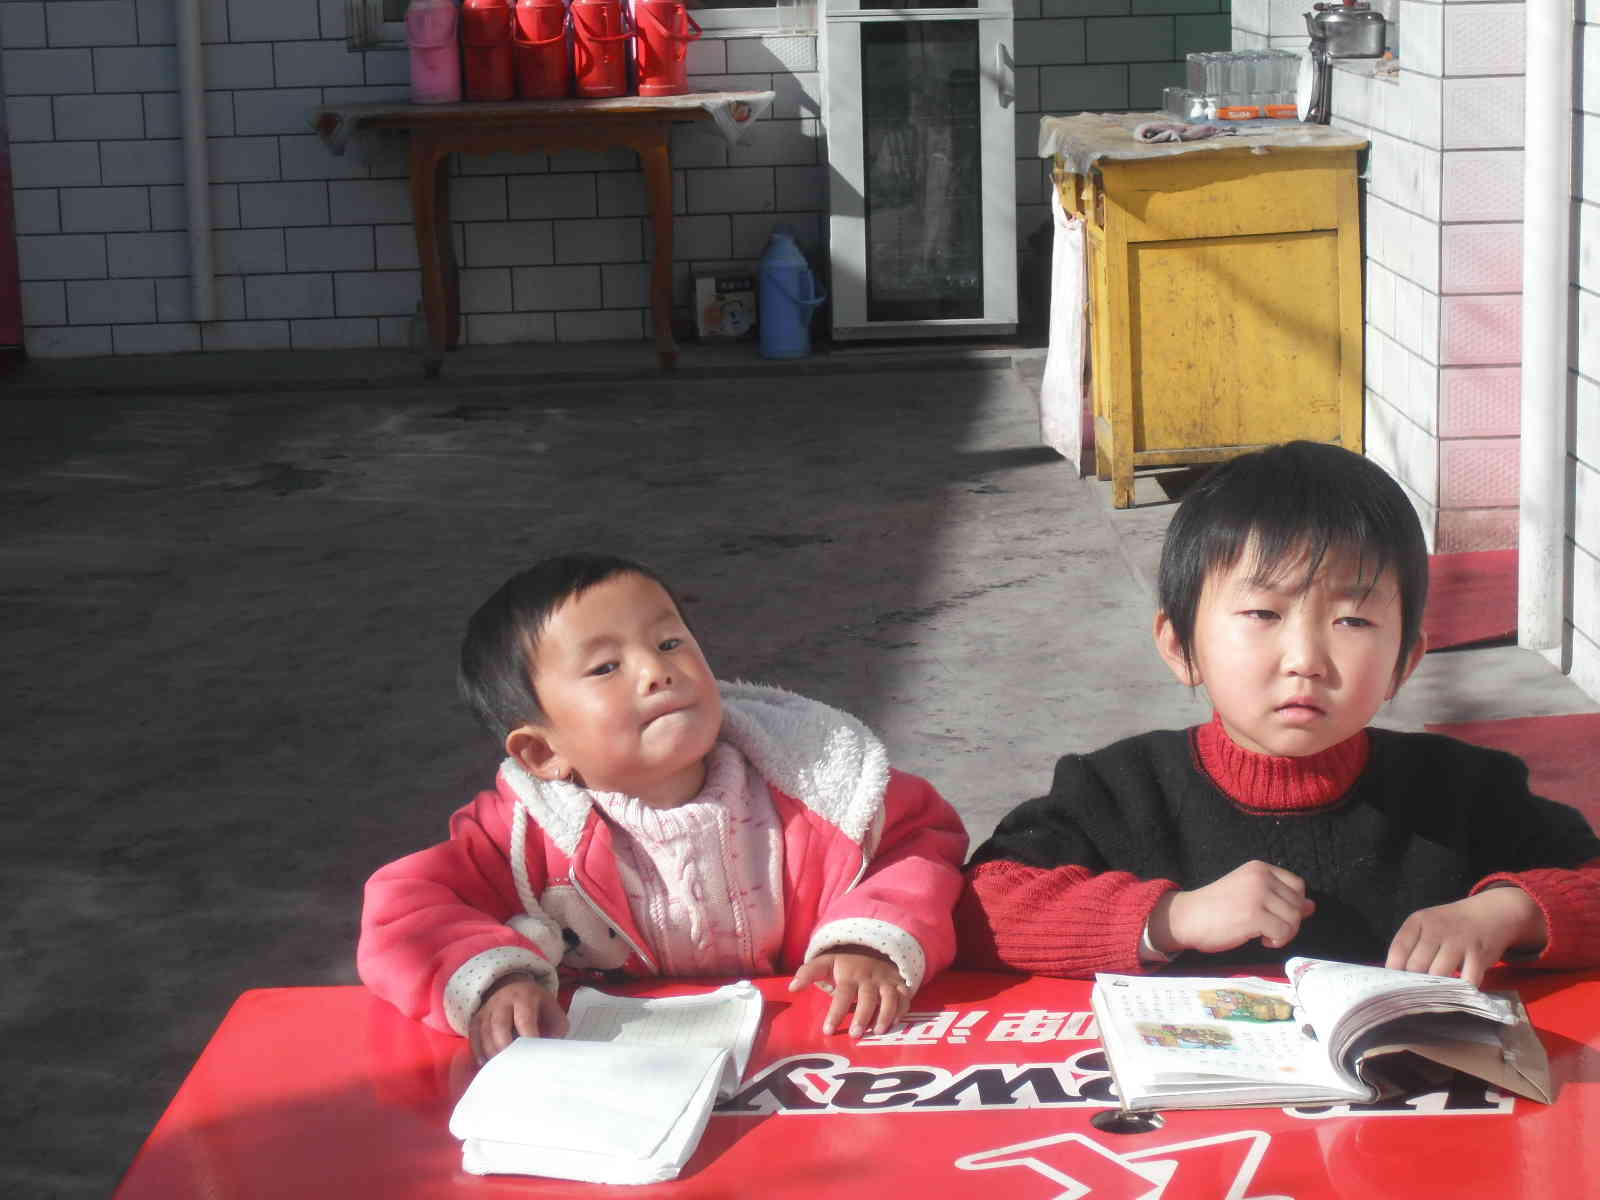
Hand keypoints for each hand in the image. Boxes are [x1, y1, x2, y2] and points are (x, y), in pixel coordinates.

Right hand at [469, 975, 568, 1063]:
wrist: (515, 987)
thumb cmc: (537, 1005)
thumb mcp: (552, 1010)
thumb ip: (555, 1030)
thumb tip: (550, 1052)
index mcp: (525, 997)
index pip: (525, 1019)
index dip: (527, 1037)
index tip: (532, 1057)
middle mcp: (503, 1001)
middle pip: (499, 1025)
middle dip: (505, 1047)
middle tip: (513, 1066)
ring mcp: (488, 1009)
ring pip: (484, 1032)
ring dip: (492, 1052)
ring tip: (501, 1069)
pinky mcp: (478, 1017)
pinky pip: (474, 1035)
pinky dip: (479, 1051)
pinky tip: (486, 1064)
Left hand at [788, 945, 910, 1036]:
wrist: (872, 949)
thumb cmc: (845, 965)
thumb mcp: (825, 964)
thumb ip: (807, 973)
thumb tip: (792, 987)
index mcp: (849, 975)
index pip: (842, 994)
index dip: (836, 1013)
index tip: (828, 1031)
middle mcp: (869, 978)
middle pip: (868, 998)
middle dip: (862, 1017)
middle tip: (854, 1035)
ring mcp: (886, 981)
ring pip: (890, 998)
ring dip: (885, 1015)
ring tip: (877, 1032)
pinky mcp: (899, 985)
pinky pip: (905, 998)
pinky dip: (901, 1011)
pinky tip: (893, 1024)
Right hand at [1149, 860, 1315, 955]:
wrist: (1187, 917)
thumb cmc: (1215, 907)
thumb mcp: (1248, 894)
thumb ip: (1278, 898)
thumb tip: (1311, 907)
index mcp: (1259, 868)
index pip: (1298, 885)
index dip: (1293, 904)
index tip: (1275, 915)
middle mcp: (1260, 877)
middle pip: (1298, 903)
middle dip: (1289, 922)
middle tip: (1269, 929)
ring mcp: (1257, 895)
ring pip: (1294, 919)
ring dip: (1284, 933)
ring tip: (1265, 935)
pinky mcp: (1254, 916)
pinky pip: (1283, 932)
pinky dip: (1277, 941)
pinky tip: (1261, 940)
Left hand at [1385, 886, 1545, 985]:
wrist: (1489, 913)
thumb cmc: (1451, 925)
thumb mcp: (1426, 925)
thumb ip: (1411, 946)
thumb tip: (1395, 975)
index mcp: (1418, 921)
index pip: (1398, 950)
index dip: (1394, 971)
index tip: (1393, 985)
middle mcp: (1436, 929)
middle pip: (1416, 966)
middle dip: (1414, 983)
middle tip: (1415, 995)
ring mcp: (1458, 941)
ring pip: (1438, 974)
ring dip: (1435, 988)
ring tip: (1433, 996)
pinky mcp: (1478, 955)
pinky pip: (1466, 980)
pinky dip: (1460, 990)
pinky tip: (1456, 992)